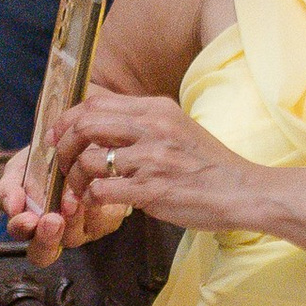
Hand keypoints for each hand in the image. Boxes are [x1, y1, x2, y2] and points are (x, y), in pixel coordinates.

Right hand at [0, 146, 89, 271]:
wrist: (87, 148)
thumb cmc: (48, 161)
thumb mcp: (21, 168)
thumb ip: (9, 188)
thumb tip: (12, 206)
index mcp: (29, 221)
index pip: (20, 235)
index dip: (20, 228)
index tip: (26, 215)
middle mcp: (53, 233)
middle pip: (43, 255)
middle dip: (45, 239)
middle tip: (50, 220)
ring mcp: (79, 231)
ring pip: (72, 238)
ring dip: (70, 220)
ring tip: (72, 201)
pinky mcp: (106, 223)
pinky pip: (100, 223)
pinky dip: (94, 208)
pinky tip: (93, 191)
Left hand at [50, 88, 255, 248]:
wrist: (244, 191)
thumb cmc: (210, 165)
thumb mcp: (179, 128)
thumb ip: (144, 125)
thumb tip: (104, 127)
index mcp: (158, 109)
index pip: (96, 102)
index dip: (69, 118)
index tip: (61, 135)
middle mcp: (153, 128)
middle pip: (86, 125)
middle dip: (65, 145)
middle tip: (63, 162)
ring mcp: (152, 159)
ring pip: (89, 160)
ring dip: (75, 178)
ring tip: (80, 188)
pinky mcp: (152, 189)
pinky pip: (102, 190)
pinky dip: (91, 198)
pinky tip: (97, 202)